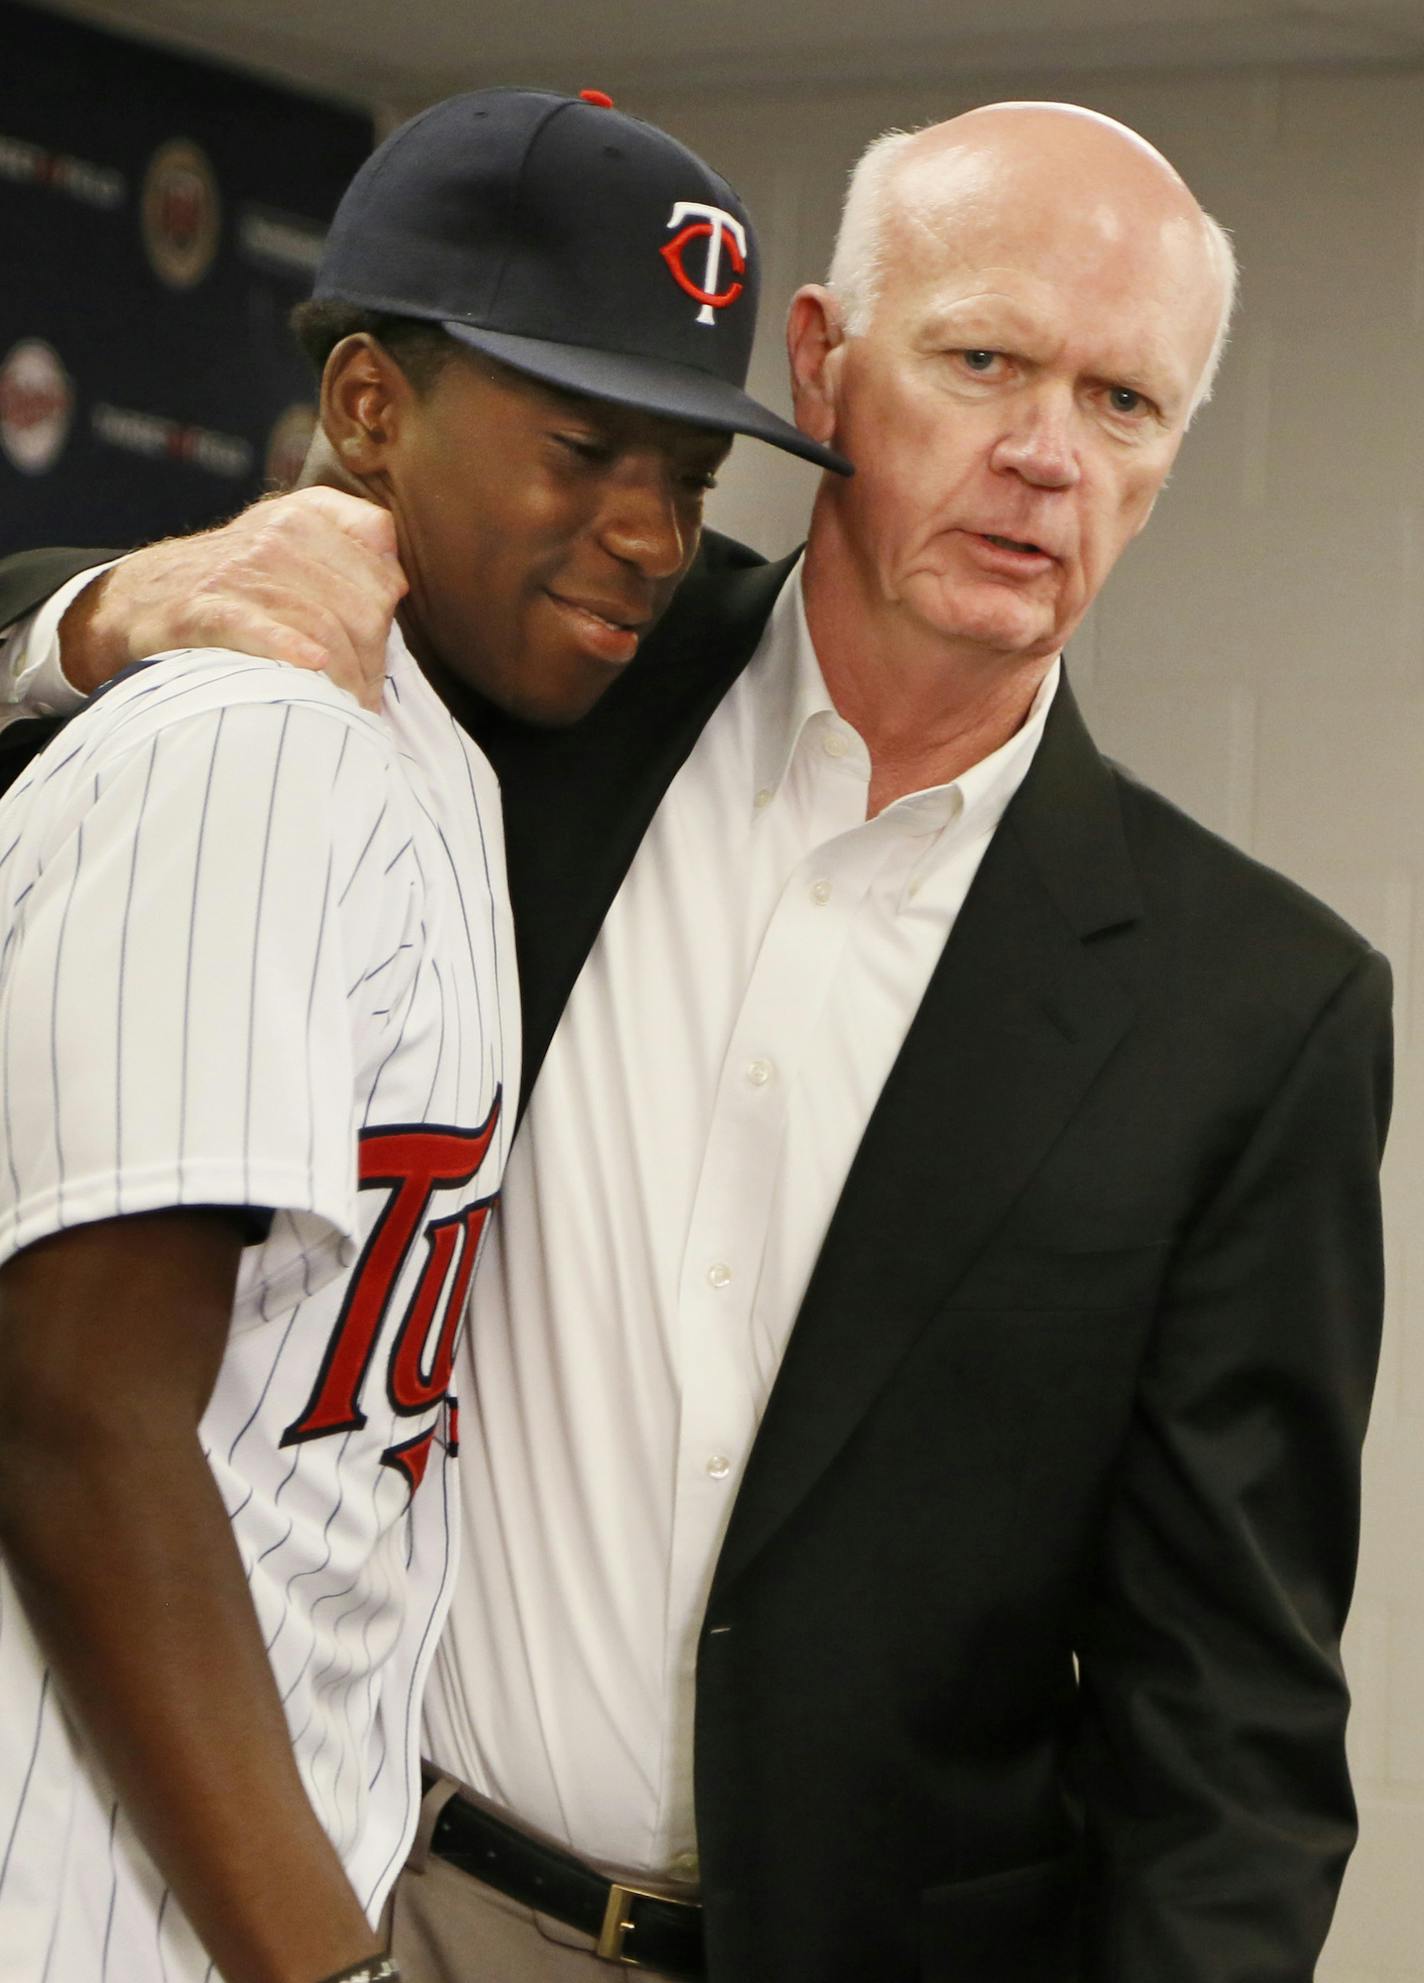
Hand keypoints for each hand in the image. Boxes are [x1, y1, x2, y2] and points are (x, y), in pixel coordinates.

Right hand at [59, 487, 406, 711]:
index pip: (381, 575)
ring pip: (322, 627)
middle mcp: (279, 535)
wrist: (140, 597)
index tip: (378, 661)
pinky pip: (258, 626)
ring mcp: (242, 570)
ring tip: (348, 715)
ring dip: (343, 681)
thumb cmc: (234, 580)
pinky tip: (311, 666)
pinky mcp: (206, 607)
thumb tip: (398, 584)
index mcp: (308, 516)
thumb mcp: (291, 537)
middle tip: (365, 703)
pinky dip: (287, 647)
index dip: (387, 625)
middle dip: (370, 665)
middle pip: (361, 609)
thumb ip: (352, 543)